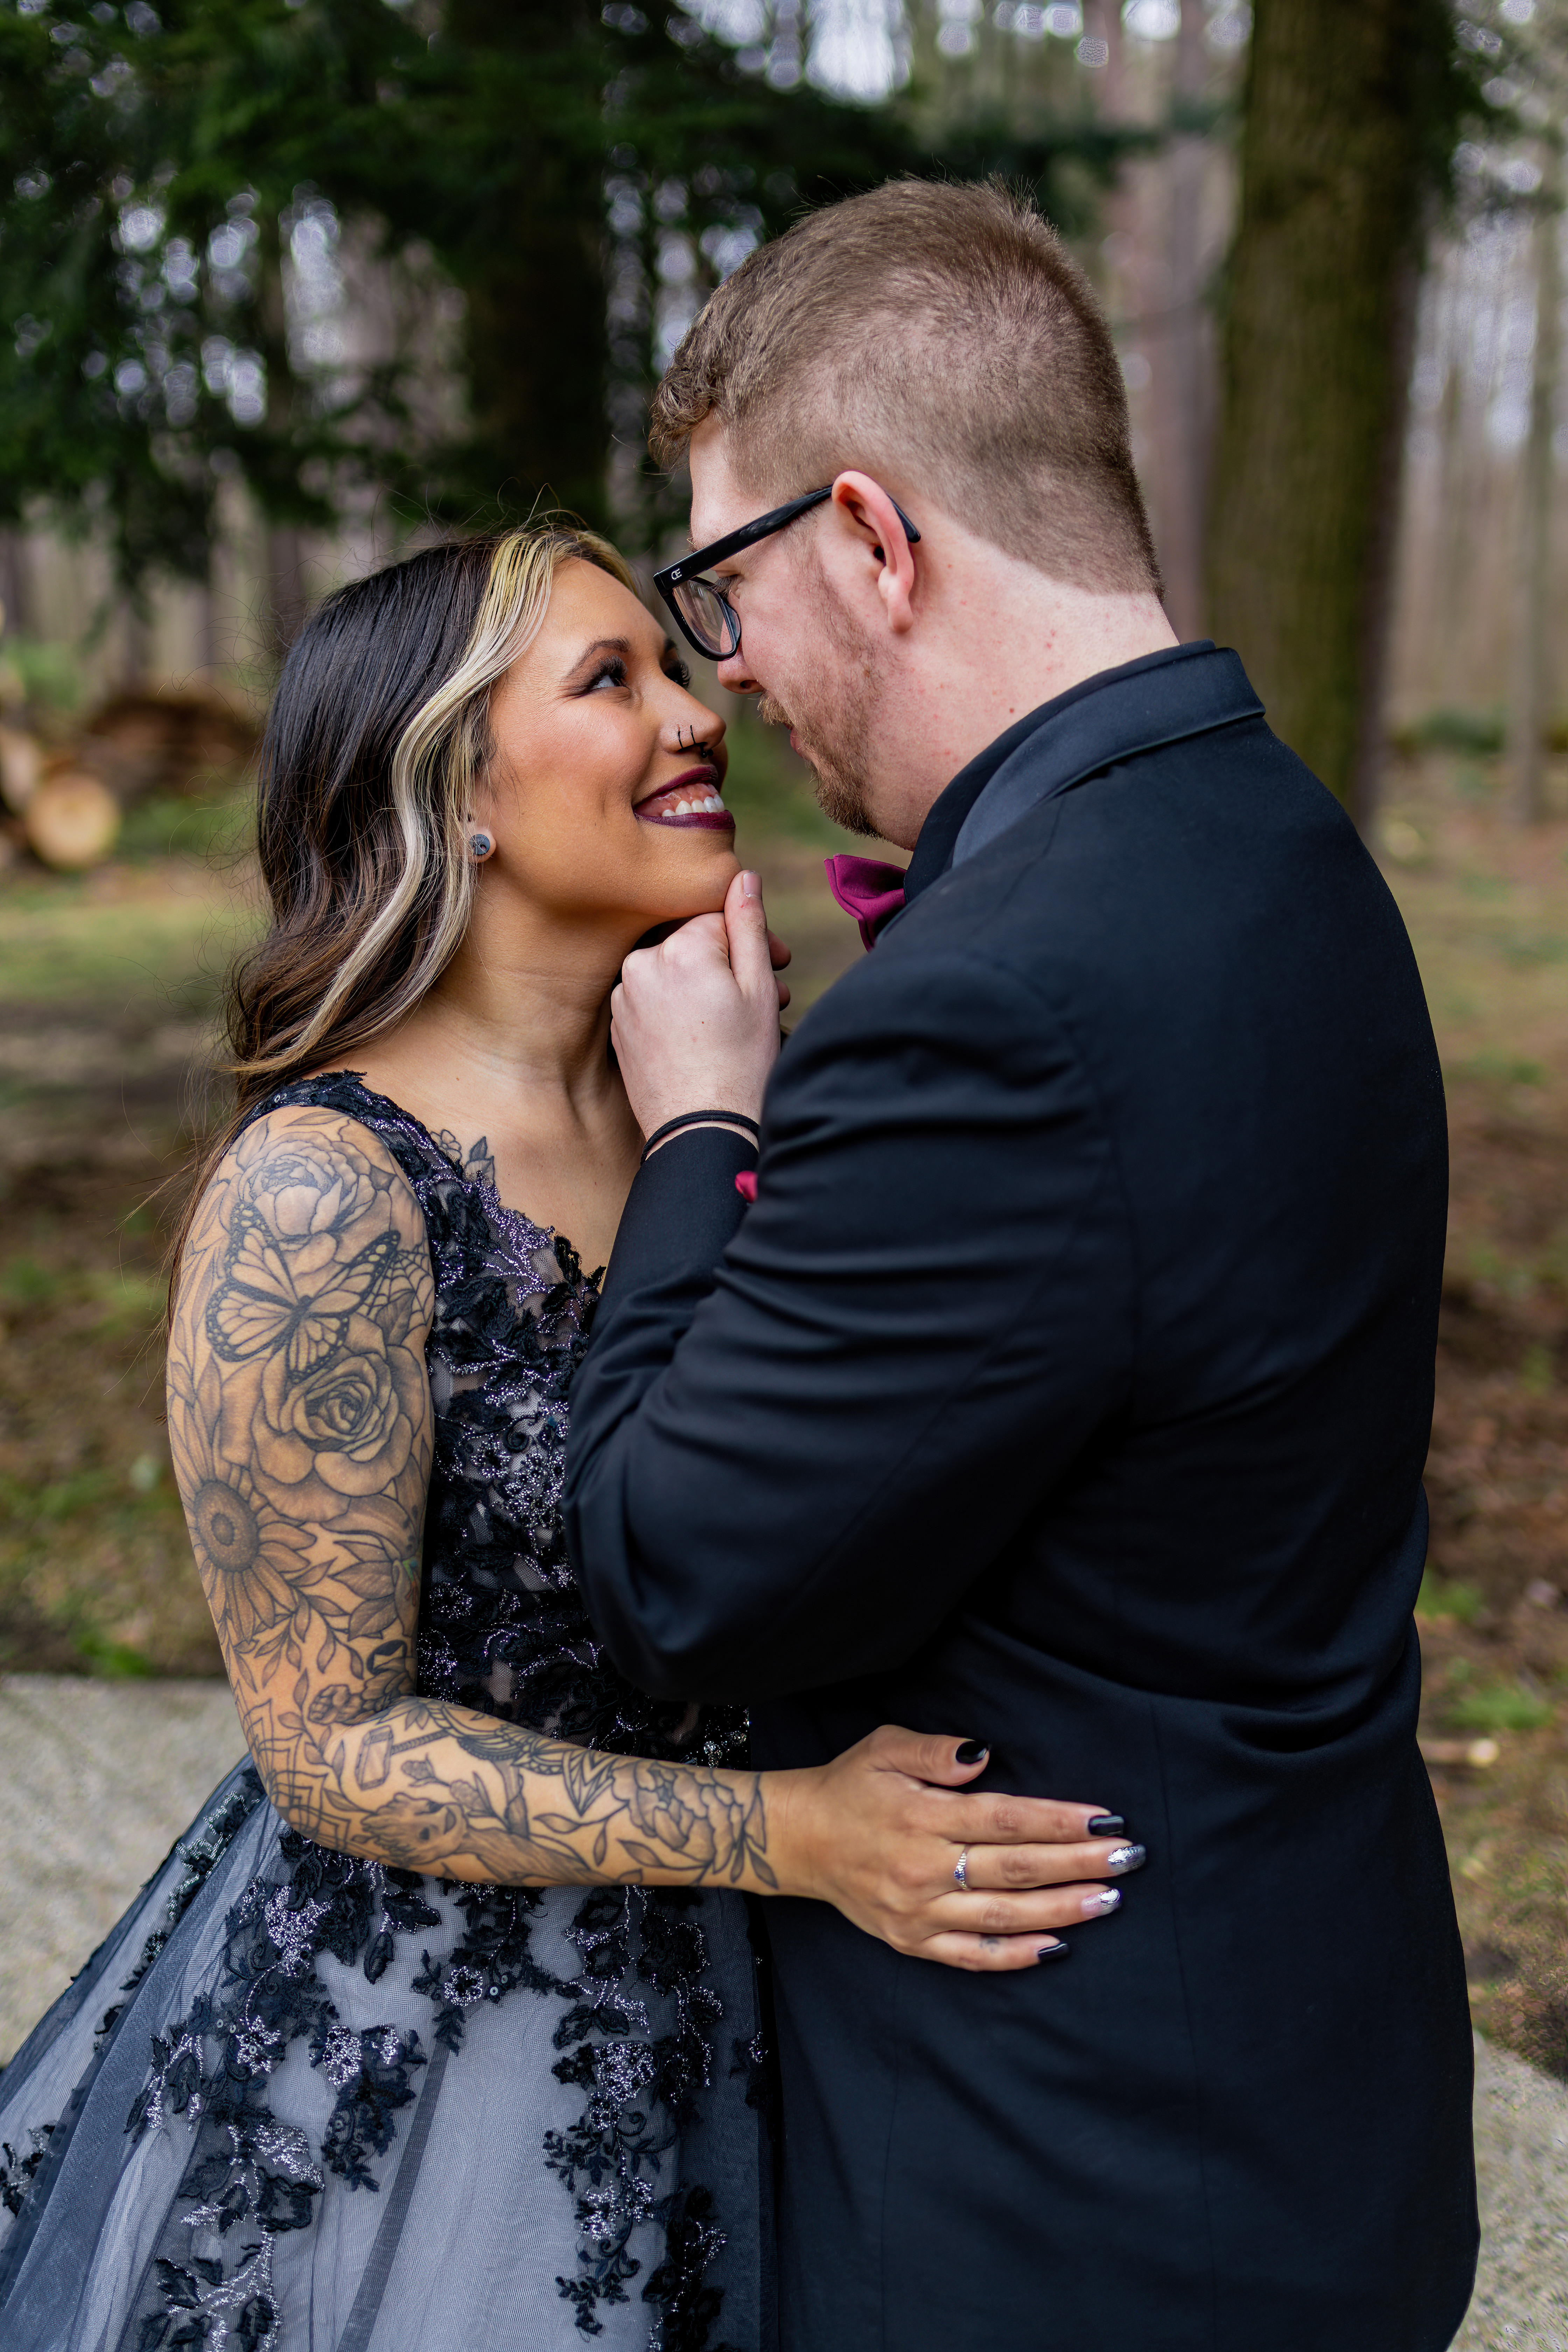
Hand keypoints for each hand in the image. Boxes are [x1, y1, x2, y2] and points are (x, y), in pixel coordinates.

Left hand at [611, 869, 789, 1142]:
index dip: (754, 939)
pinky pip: (654, 1000)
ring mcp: (624, 997)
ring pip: (674, 972)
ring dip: (707, 986)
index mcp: (679, 947)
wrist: (702, 1131)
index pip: (718, 918)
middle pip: (693, 943)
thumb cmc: (741, 1063)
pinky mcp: (618, 1026)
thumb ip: (749, 924)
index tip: (781, 964)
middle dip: (731, 962)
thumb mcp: (759, 988)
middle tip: (773, 993)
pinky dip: (680, 1008)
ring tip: (740, 1020)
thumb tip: (743, 875)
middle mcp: (641, 964)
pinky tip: (707, 1035)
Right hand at [772, 1726, 1145, 1971]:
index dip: (1059, 1821)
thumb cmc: (850, 1786)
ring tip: (1110, 1899)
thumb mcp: (884, 1747)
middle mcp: (923, 1868)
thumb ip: (935, 1749)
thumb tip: (982, 1755)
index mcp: (921, 1815)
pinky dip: (1016, 1954)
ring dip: (1063, 1909)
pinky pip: (972, 1955)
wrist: (798, 1840)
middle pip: (1016, 1869)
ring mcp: (918, 1912)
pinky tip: (1057, 1946)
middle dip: (1079, 1864)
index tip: (1105, 1819)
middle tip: (1128, 1858)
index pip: (1006, 1820)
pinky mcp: (911, 1942)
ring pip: (1004, 1915)